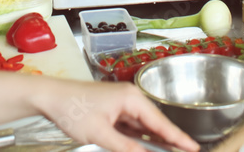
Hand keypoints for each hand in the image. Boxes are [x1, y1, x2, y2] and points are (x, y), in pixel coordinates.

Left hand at [38, 80, 198, 151]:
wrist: (49, 98)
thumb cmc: (72, 109)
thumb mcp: (100, 134)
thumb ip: (126, 148)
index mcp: (131, 98)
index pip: (160, 122)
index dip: (178, 138)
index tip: (194, 148)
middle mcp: (129, 99)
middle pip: (155, 124)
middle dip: (169, 140)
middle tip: (187, 151)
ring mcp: (120, 105)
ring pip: (143, 127)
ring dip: (155, 141)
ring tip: (173, 150)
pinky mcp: (112, 112)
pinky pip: (132, 128)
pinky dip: (140, 139)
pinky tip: (148, 147)